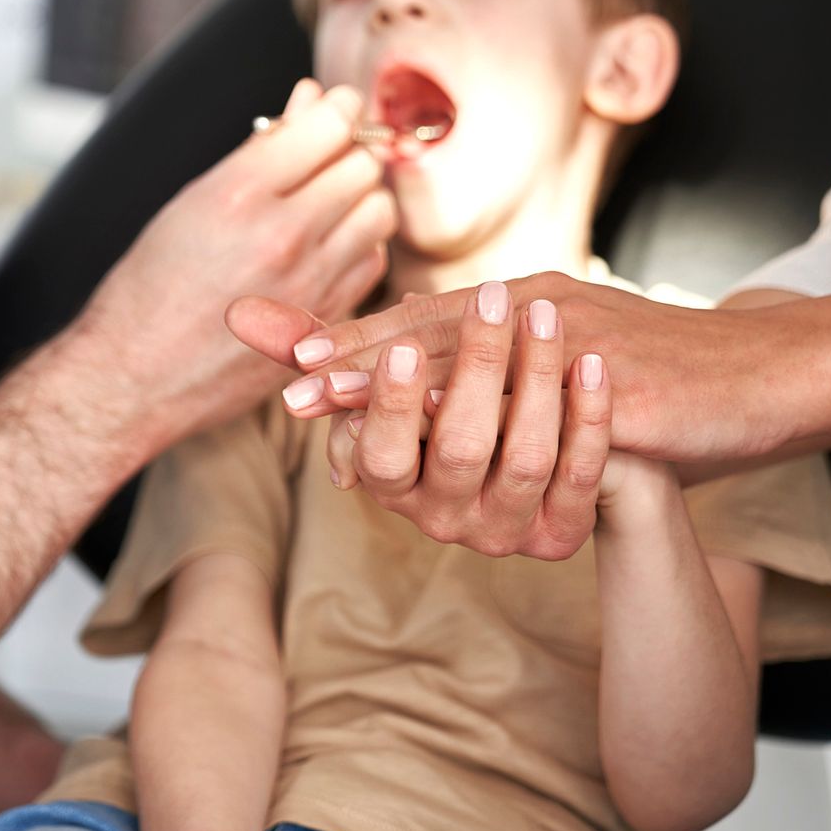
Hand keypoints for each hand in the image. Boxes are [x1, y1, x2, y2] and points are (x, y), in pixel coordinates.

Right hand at [73, 78, 396, 452]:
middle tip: (325, 159)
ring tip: (327, 203)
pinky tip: (326, 247)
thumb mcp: (192, 202)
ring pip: (379, 211)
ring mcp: (310, 283)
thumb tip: (312, 98)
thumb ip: (260, 149)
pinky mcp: (325, 321)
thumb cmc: (151, 285)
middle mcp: (282, 236)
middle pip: (364, 165)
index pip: (330, 123)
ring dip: (361, 198)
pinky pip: (373, 261)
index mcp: (239, 194)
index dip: (337, 108)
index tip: (332, 109)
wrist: (135, 378)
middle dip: (348, 152)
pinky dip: (359, 244)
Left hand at [233, 271, 810, 464]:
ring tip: (314, 389)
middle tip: (264, 358)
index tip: (275, 346)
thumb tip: (453, 407)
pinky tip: (421, 415)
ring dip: (380, 368)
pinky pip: (525, 389)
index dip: (348, 334)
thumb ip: (514, 381)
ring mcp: (569, 337)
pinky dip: (465, 398)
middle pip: (418, 324)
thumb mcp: (578, 376)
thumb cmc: (673, 386)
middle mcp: (534, 308)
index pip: (419, 319)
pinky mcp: (606, 375)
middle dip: (339, 344)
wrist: (770, 380)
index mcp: (521, 308)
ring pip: (457, 347)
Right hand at [321, 285, 612, 558]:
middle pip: (459, 448)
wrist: (540, 467)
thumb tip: (240, 310)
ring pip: (525, 458)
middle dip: (477, 366)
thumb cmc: (439, 407)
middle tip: (492, 296)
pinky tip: (590, 362)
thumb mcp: (385, 382)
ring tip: (545, 312)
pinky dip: (588, 417)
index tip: (401, 348)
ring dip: (538, 378)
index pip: (380, 454)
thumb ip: (323, 348)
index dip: (390, 405)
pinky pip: (580, 475)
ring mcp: (505, 530)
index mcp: (394, 483)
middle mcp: (444, 518)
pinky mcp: (560, 534)